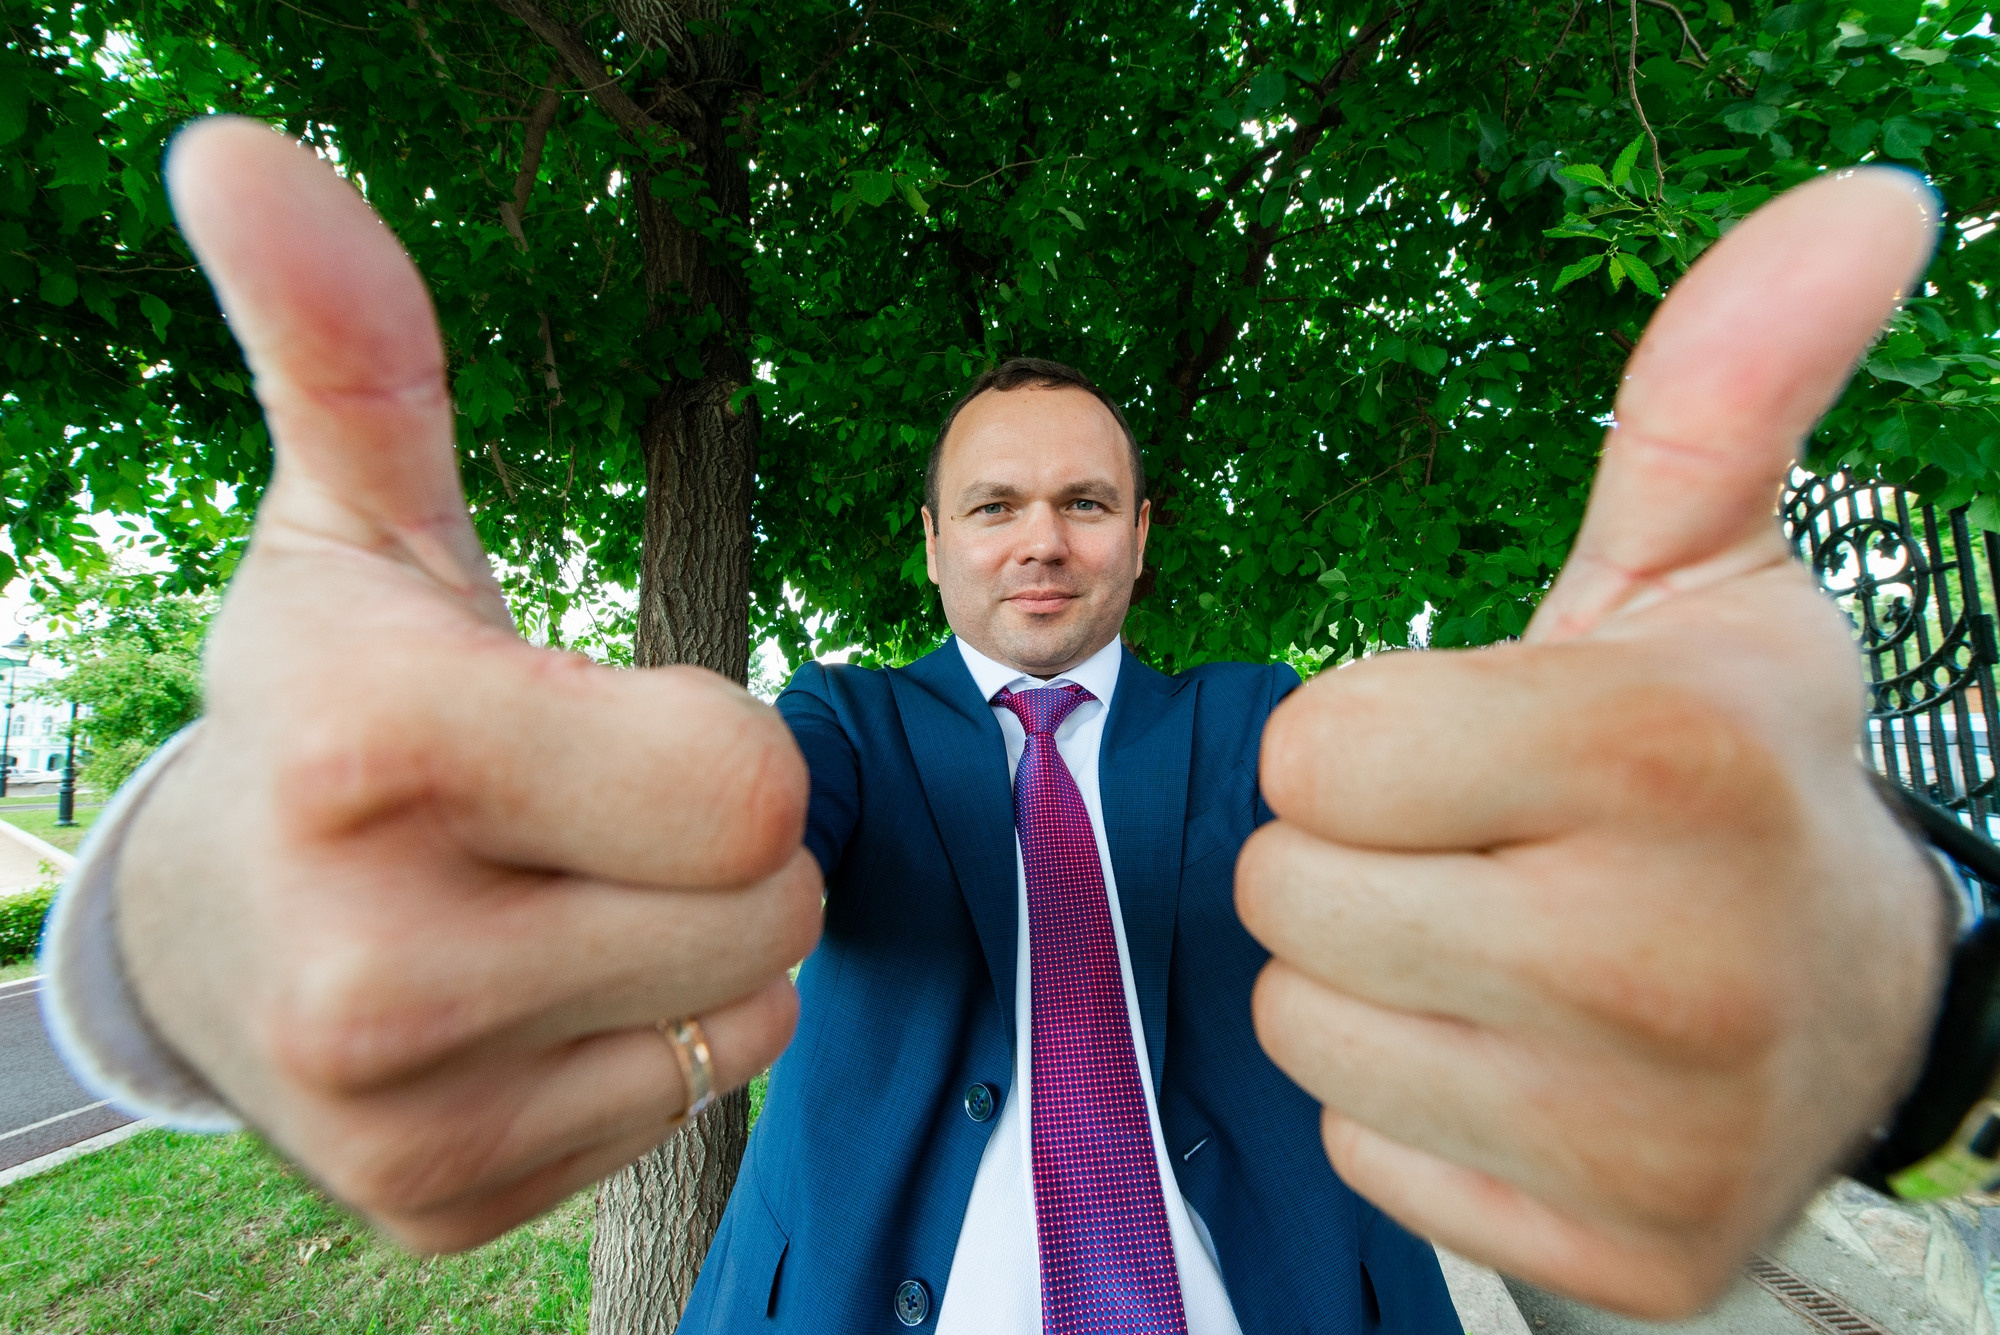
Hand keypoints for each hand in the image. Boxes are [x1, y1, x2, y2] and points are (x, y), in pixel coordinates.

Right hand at [112, 119, 821, 1251]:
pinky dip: (656, 1038)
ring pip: (748, 1000)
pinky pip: (694, 1097)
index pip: (747, 782)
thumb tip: (242, 149)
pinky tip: (539, 995)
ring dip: (705, 936)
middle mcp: (373, 964)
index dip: (712, 736)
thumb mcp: (355, 520)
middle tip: (592, 816)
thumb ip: (350, 345)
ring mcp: (399, 1112)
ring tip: (561, 898)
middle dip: (727, 840)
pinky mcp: (435, 1200)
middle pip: (776, 896)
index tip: (603, 720)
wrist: (217, 928)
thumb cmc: (334, 701)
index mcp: (377, 749)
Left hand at [1236, 169, 1950, 1316]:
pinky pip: (1363, 1146)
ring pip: (1305, 1021)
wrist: (1851, 988)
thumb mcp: (1704, 569)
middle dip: (1349, 853)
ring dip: (1366, 973)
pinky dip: (1414, 1097)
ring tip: (1501, 948)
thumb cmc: (1728, 763)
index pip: (1309, 755)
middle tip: (1483, 850)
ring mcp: (1643, 1131)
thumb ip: (1721, 388)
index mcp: (1659, 759)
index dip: (1362, 736)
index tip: (1469, 744)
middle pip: (1282, 893)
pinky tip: (1524, 1057)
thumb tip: (1863, 197)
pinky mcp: (1615, 1248)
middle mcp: (1663, 962)